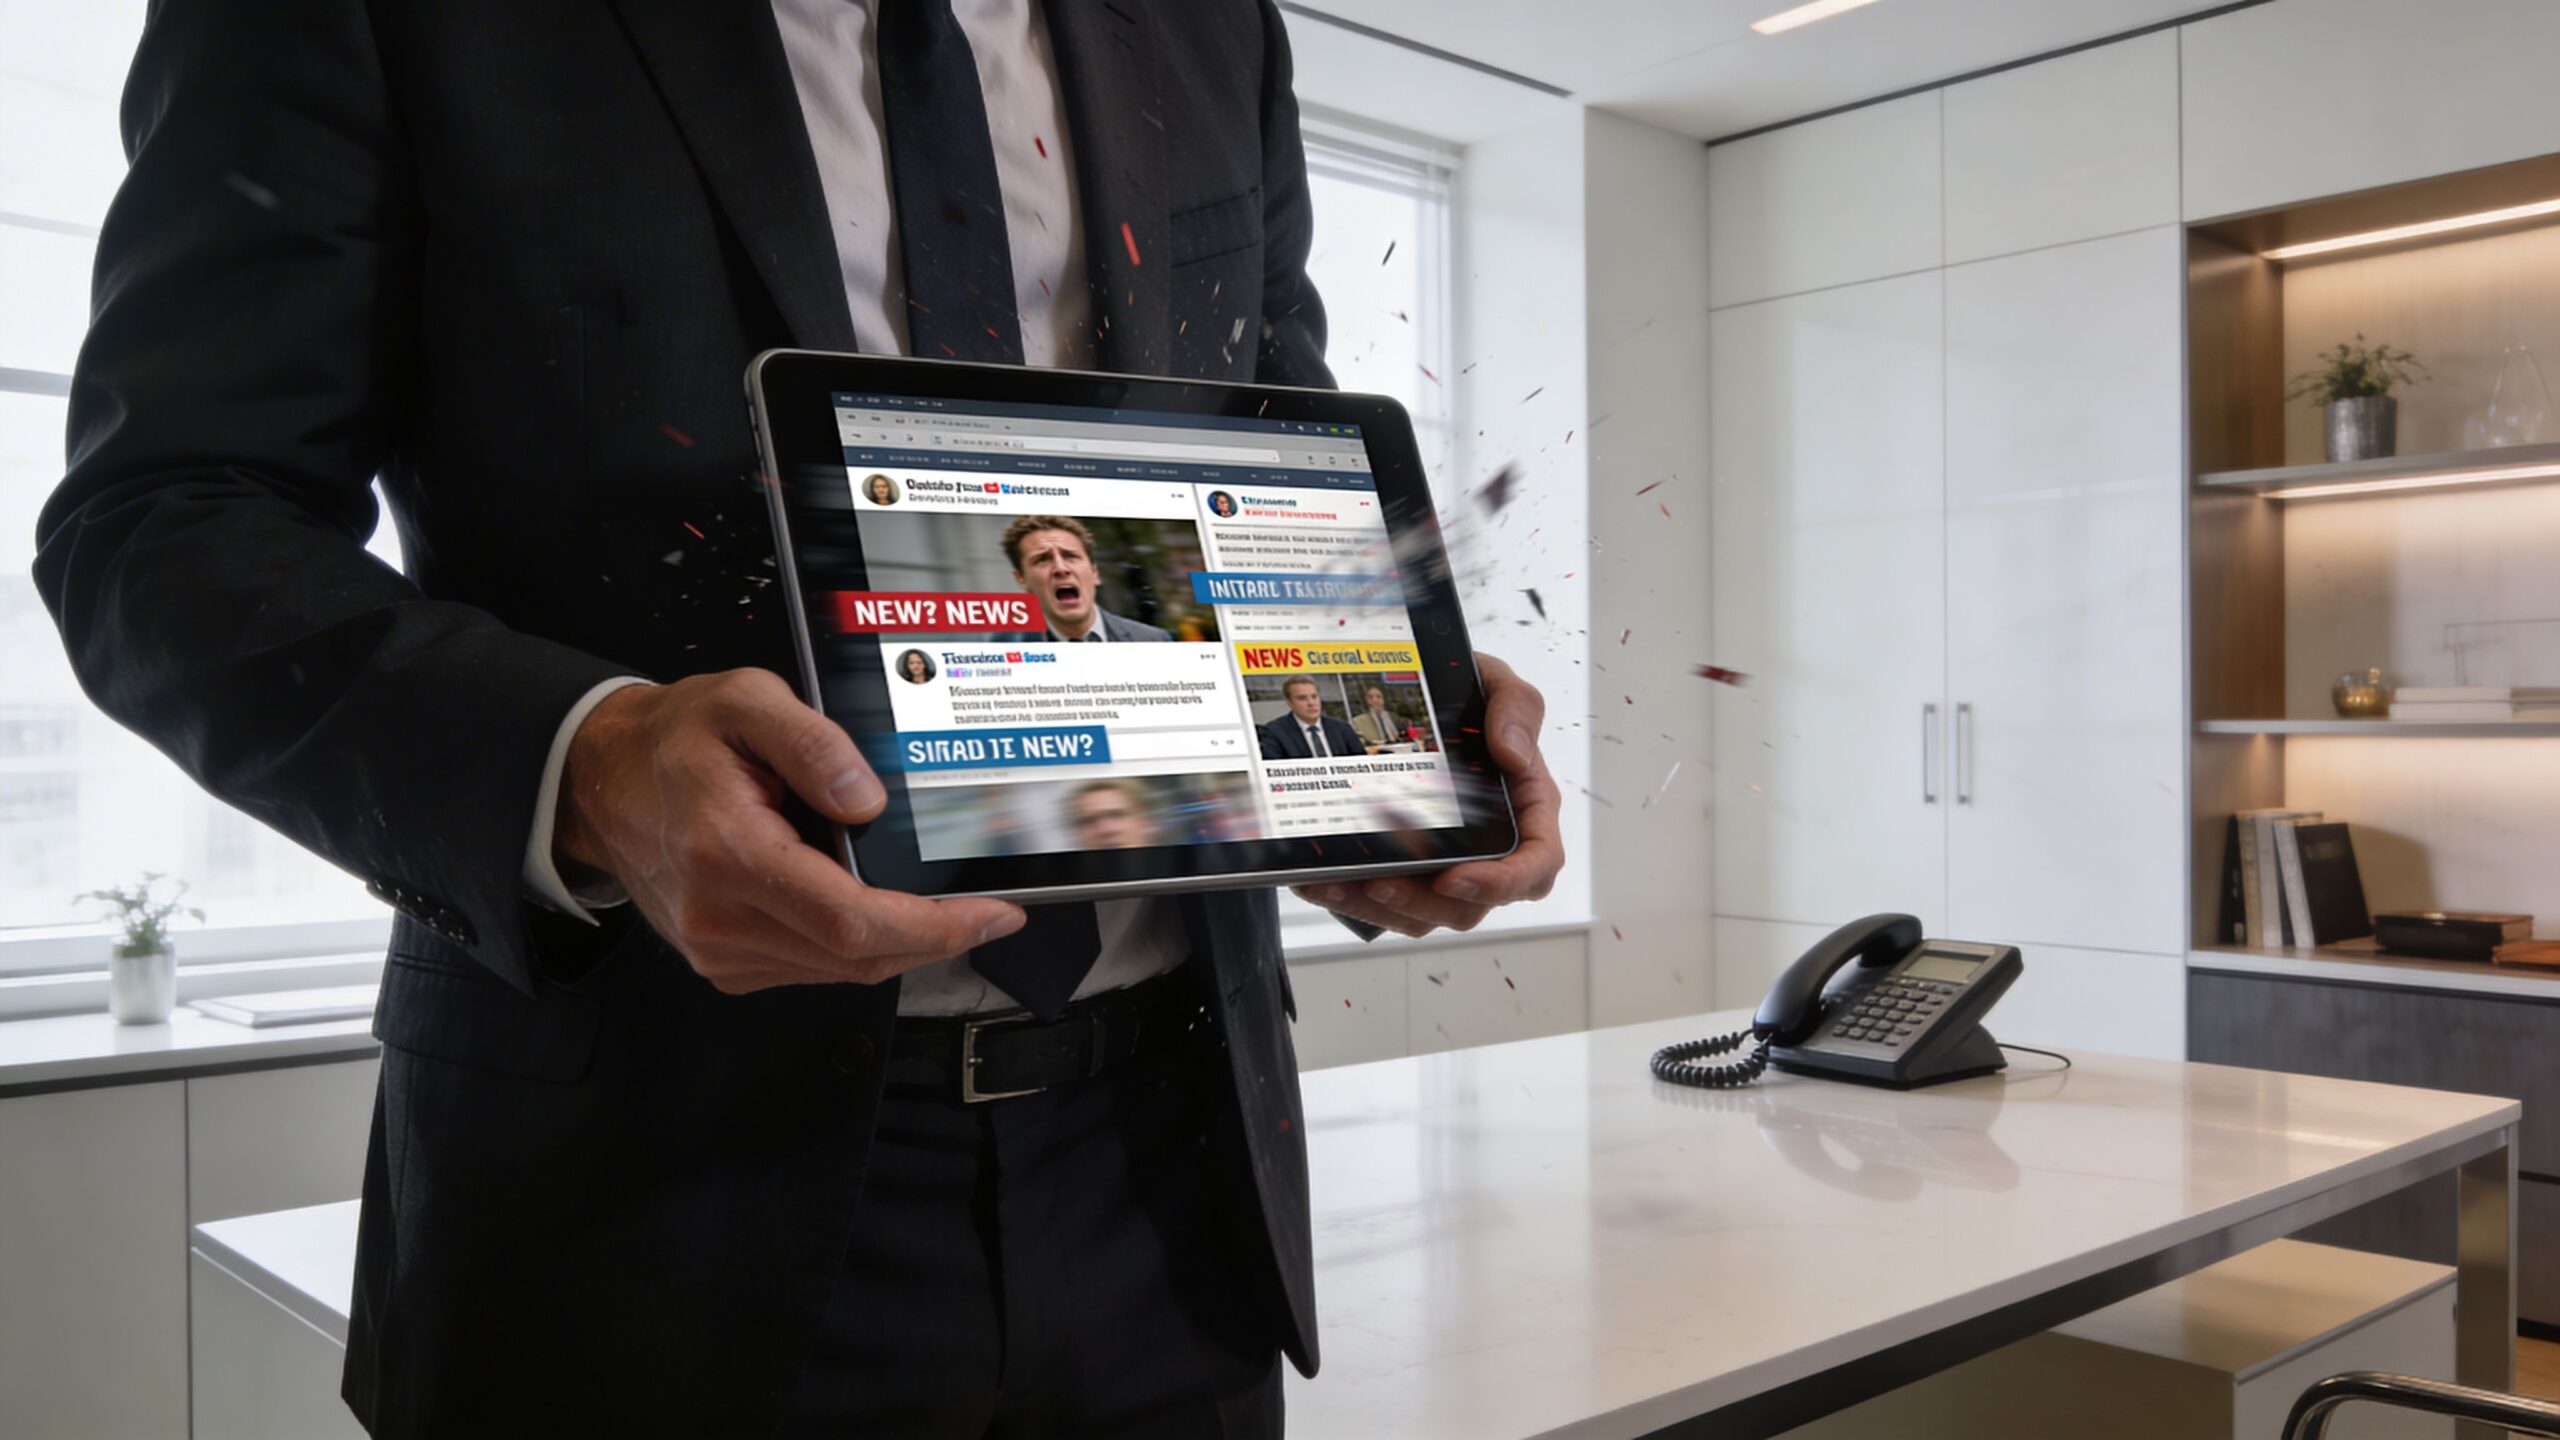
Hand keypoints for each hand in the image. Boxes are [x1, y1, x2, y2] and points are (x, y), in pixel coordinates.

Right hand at [553, 669, 1024, 993]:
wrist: (600, 781)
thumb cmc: (672, 740)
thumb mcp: (745, 702)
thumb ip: (813, 744)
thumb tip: (867, 799)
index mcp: (729, 854)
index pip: (853, 922)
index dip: (934, 927)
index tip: (992, 913)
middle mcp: (720, 917)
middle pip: (857, 957)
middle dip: (936, 938)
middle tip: (989, 910)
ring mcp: (718, 948)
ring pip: (839, 970)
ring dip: (901, 944)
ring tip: (942, 905)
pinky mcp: (723, 960)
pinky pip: (810, 967)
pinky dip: (857, 946)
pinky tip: (879, 910)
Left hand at [1289, 653, 1563, 936]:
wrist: (1421, 695)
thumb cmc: (1469, 697)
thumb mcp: (1498, 684)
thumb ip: (1517, 709)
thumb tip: (1515, 755)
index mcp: (1526, 808)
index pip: (1536, 864)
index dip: (1502, 883)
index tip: (1456, 879)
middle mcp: (1494, 843)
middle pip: (1472, 902)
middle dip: (1423, 902)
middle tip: (1381, 882)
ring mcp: (1451, 858)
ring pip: (1426, 911)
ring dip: (1381, 907)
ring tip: (1339, 884)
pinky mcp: (1412, 865)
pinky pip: (1391, 900)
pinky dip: (1355, 897)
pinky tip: (1322, 879)